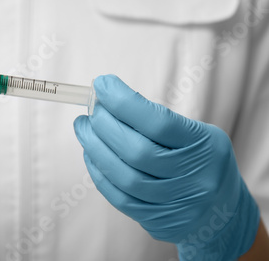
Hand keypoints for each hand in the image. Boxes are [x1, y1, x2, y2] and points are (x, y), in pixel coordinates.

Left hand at [74, 75, 259, 259]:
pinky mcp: (157, 220)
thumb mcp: (196, 134)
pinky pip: (119, 198)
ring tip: (83, 128)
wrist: (222, 214)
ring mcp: (175, 203)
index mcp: (205, 146)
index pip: (159, 122)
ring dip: (95, 148)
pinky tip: (91, 155)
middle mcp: (193, 177)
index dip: (124, 102)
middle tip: (91, 109)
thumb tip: (109, 100)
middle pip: (137, 151)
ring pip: (125, 177)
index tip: (102, 85)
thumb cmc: (201, 162)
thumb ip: (157, 119)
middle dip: (105, 125)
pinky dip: (99, 173)